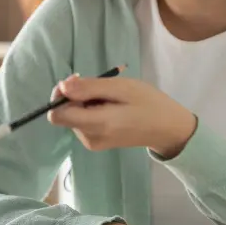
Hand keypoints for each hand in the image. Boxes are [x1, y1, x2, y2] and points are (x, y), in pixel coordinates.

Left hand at [47, 74, 196, 157]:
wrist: (168, 128)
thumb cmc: (149, 103)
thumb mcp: (121, 87)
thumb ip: (90, 88)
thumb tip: (62, 87)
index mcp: (97, 125)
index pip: (57, 115)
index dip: (60, 95)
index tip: (78, 81)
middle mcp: (89, 138)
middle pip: (63, 115)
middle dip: (74, 96)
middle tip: (99, 85)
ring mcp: (92, 143)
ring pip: (72, 117)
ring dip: (84, 102)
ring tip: (110, 96)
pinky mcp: (96, 143)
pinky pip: (82, 122)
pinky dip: (90, 110)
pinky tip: (109, 105)